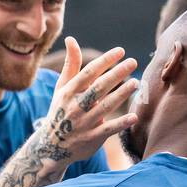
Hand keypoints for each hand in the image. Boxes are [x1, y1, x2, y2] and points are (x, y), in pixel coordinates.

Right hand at [38, 37, 138, 169]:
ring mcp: (83, 123)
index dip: (104, 61)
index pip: (88, 73)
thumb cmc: (60, 110)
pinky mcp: (92, 138)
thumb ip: (71, 64)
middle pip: (98, 88)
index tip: (120, 51)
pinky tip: (134, 116)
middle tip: (132, 62)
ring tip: (135, 83)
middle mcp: (75, 107)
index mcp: (68, 92)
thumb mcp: (62, 88)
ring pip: (105, 106)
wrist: (51, 147)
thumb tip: (71, 39)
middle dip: (116, 74)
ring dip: (121, 94)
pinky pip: (108, 130)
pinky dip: (121, 124)